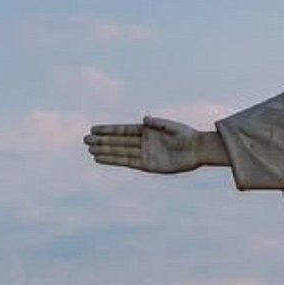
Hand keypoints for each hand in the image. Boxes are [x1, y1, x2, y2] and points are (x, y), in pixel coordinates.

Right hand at [84, 117, 207, 173]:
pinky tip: (103, 159)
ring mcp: (144, 154)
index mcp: (147, 130)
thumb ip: (157, 123)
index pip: (123, 130)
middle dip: (102, 141)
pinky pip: (128, 163)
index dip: (108, 130)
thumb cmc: (187, 136)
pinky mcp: (148, 165)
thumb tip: (144, 118)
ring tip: (90, 150)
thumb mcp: (172, 126)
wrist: (198, 151)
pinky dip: (115, 161)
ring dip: (105, 151)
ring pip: (120, 152)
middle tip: (85, 140)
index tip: (93, 129)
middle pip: (118, 141)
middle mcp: (143, 142)